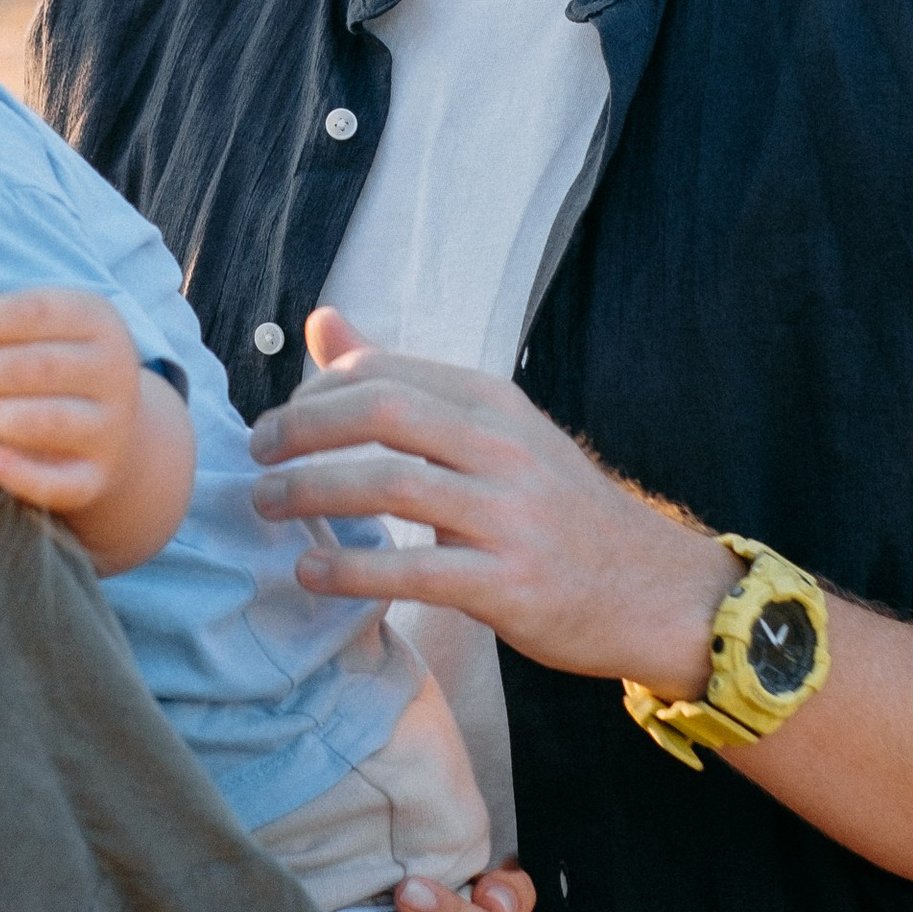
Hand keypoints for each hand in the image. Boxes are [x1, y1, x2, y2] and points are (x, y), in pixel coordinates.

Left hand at [0, 275, 194, 570]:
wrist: (106, 428)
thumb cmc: (48, 363)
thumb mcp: (22, 329)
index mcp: (95, 320)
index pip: (36, 313)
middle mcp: (113, 371)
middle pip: (43, 366)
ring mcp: (109, 428)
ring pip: (52, 422)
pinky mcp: (97, 477)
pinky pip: (63, 481)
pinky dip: (27, 475)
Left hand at [251, 308, 725, 702]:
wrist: (657, 590)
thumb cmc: (558, 510)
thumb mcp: (494, 430)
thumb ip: (405, 380)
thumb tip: (324, 321)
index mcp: (493, 403)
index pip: (383, 371)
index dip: (314, 392)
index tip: (279, 425)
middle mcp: (501, 447)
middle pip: (380, 410)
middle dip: (301, 428)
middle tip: (256, 455)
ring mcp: (508, 514)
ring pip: (390, 485)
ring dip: (311, 494)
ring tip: (267, 508)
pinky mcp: (508, 583)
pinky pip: (414, 571)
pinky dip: (351, 571)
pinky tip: (311, 572)